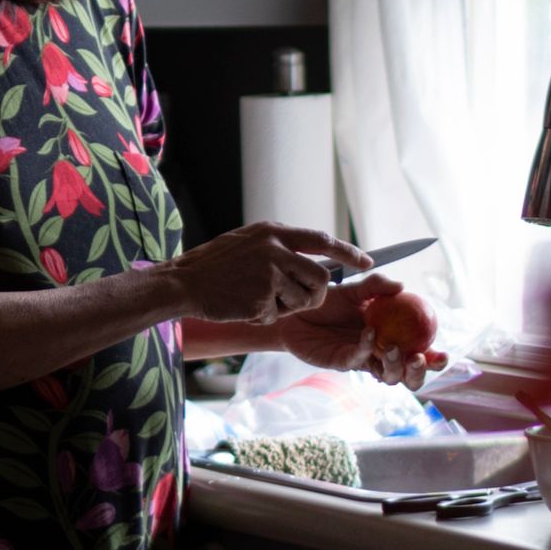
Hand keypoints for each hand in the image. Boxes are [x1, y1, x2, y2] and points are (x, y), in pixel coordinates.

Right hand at [170, 222, 368, 323]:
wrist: (183, 282)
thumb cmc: (215, 264)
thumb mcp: (248, 241)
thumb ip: (279, 246)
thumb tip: (314, 256)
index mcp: (273, 232)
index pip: (322, 240)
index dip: (348, 252)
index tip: (367, 261)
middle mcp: (274, 250)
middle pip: (320, 278)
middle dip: (314, 295)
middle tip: (293, 300)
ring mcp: (268, 274)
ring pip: (302, 300)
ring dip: (285, 307)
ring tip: (256, 298)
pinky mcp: (260, 298)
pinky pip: (276, 316)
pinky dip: (262, 317)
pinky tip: (242, 306)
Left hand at [269, 274, 444, 389]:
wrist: (297, 309)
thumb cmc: (329, 300)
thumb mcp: (355, 289)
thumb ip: (377, 286)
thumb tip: (402, 286)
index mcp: (392, 336)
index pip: (419, 352)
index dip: (433, 358)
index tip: (442, 354)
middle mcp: (380, 352)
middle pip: (407, 374)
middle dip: (418, 372)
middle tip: (418, 358)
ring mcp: (362, 360)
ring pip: (387, 376)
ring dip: (395, 366)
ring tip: (394, 348)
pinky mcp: (342, 362)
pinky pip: (360, 360)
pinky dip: (368, 348)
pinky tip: (369, 334)